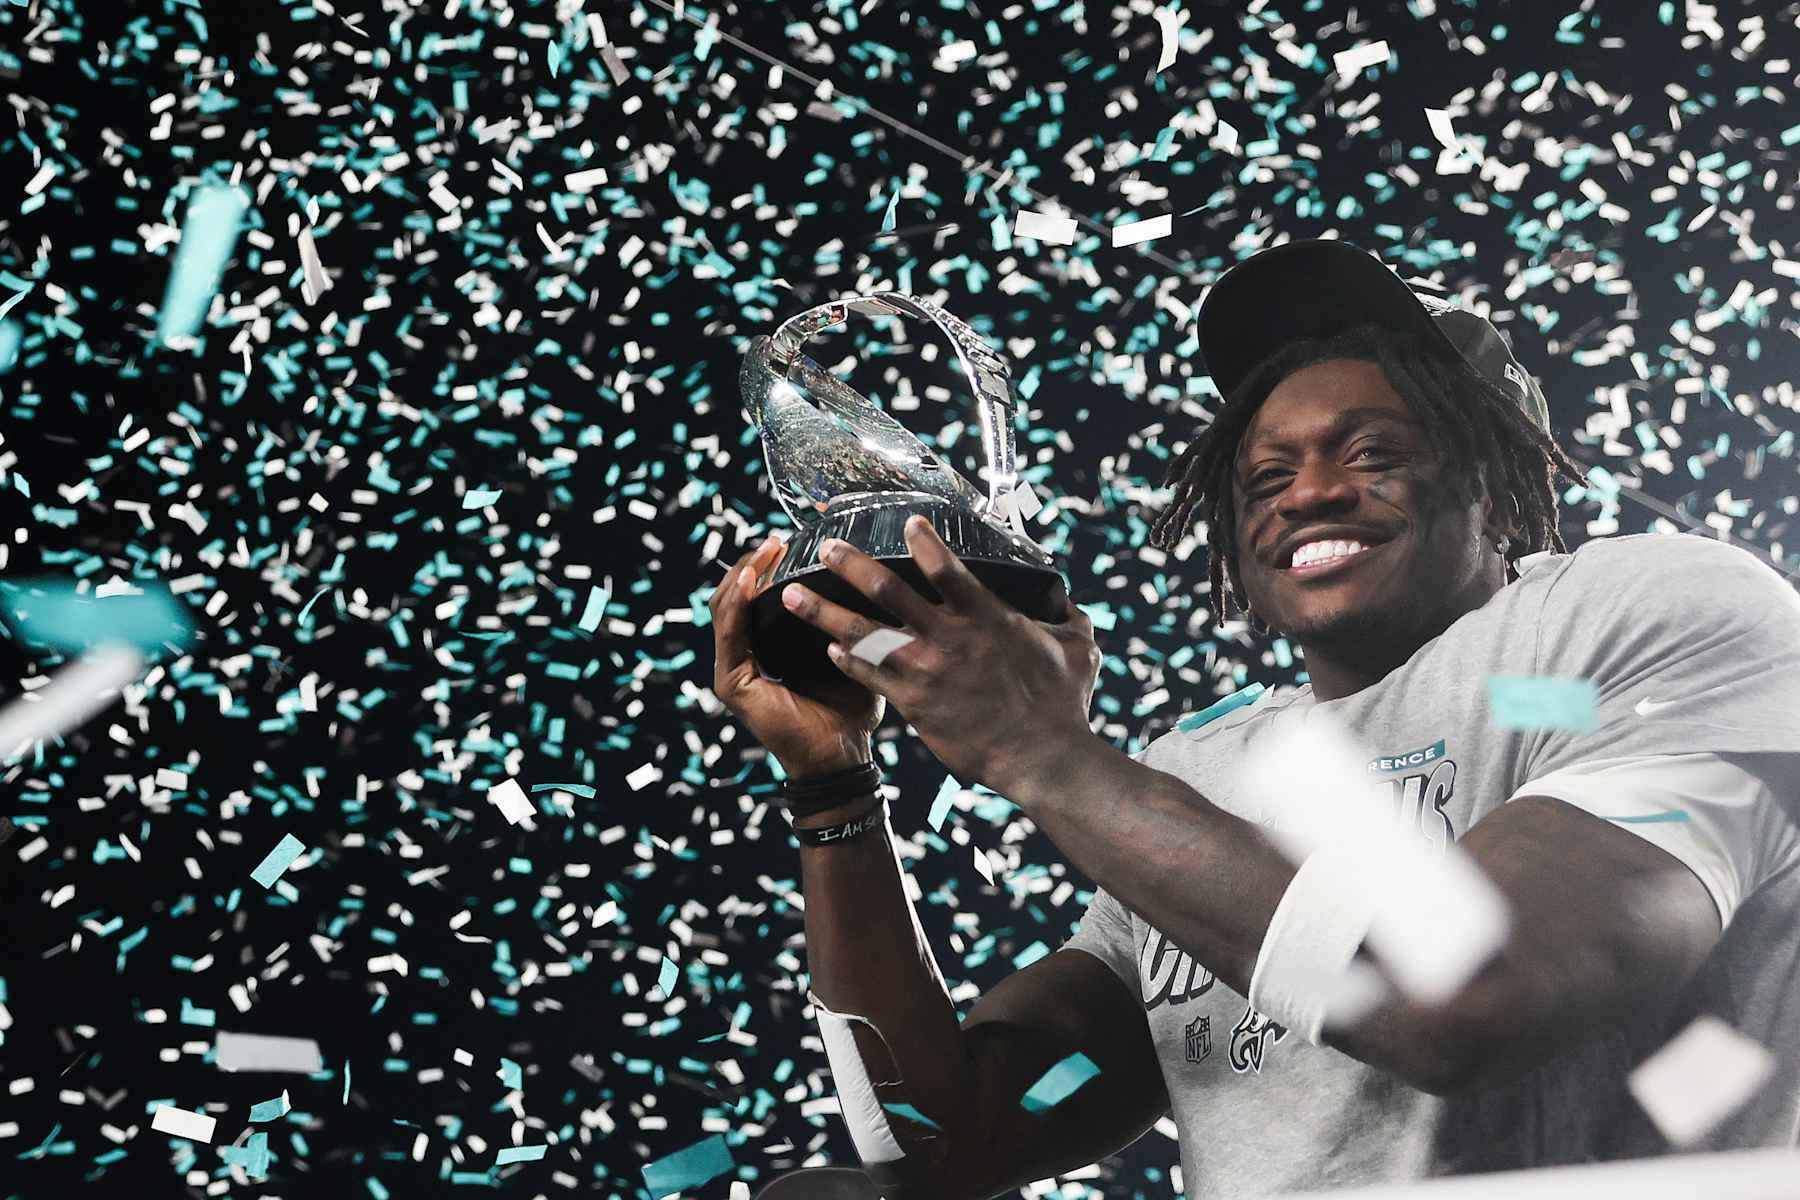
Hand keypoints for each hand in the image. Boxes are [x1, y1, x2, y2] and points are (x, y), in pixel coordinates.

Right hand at [710, 534, 885, 776]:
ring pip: (725, 608)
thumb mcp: (849, 653)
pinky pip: (730, 634)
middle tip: (776, 540)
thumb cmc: (850, 708)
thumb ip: (845, 622)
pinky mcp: (732, 684)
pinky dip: (737, 603)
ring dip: (743, 575)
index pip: (751, 597)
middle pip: (733, 596)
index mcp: (765, 649)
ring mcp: (733, 671)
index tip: (786, 542)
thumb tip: (868, 579)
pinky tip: (750, 579)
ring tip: (765, 551)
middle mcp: (743, 657)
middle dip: (752, 564)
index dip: (763, 566)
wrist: (843, 756)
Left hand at [778, 515, 1101, 791]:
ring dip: (824, 613)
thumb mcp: (1077, 648)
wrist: (1043, 759)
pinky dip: (848, 661)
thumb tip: (1067, 602)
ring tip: (792, 597)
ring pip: (864, 635)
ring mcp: (927, 672)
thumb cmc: (1063, 704)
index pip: (948, 568)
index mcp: (987, 618)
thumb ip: (1067, 618)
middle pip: (888, 592)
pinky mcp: (915, 705)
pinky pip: (871, 677)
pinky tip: (828, 649)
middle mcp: (949, 639)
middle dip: (851, 567)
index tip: (906, 521)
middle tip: (825, 549)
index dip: (925, 541)